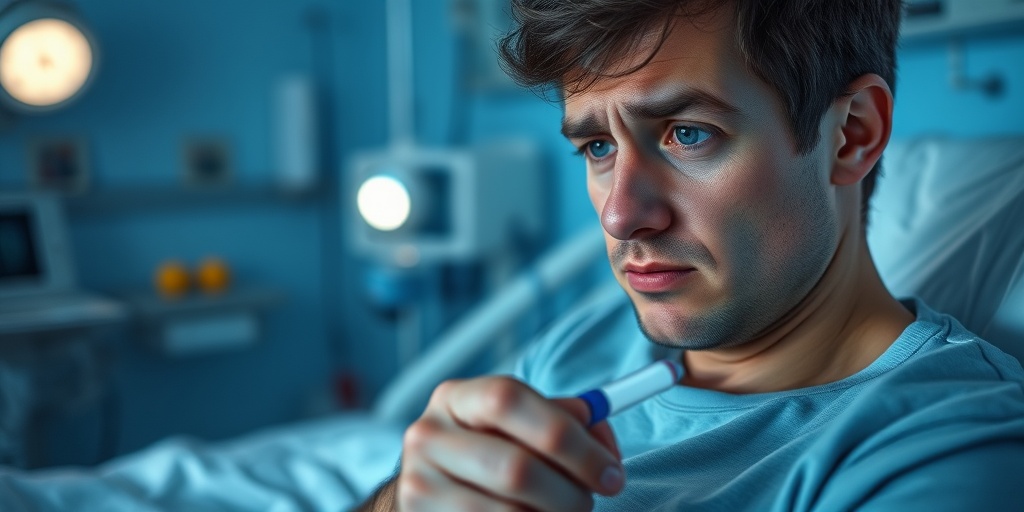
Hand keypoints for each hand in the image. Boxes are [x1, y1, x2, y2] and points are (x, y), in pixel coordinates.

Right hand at [397, 376, 624, 510]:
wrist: (436, 494)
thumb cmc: (494, 454)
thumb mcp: (519, 426)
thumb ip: (562, 420)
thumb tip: (596, 430)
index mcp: (454, 398)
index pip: (507, 400)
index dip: (567, 437)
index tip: (610, 471)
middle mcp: (427, 437)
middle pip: (514, 468)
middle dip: (571, 493)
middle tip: (590, 502)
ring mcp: (419, 486)